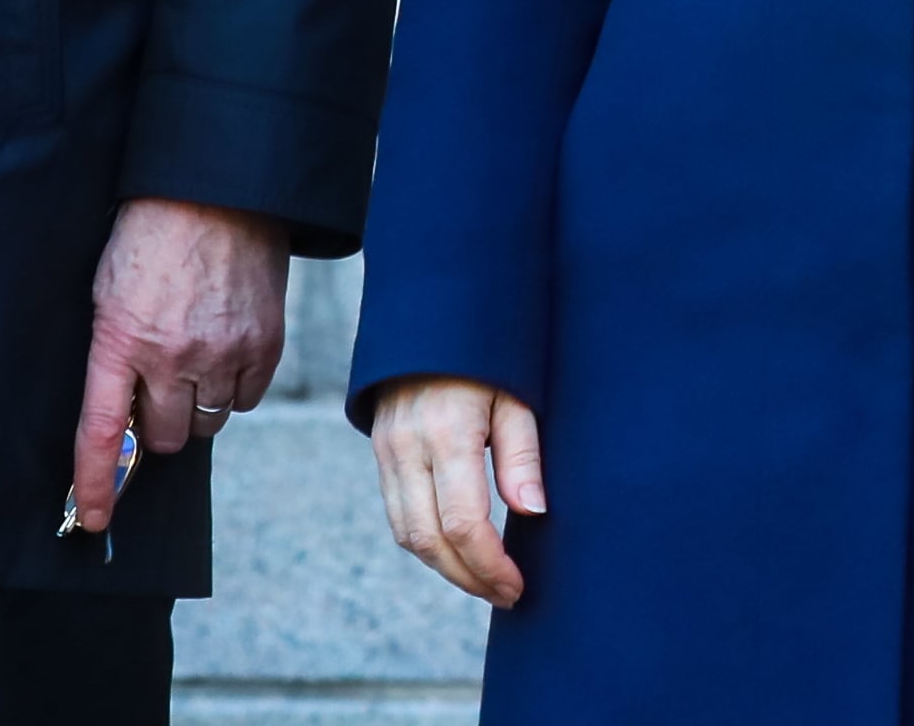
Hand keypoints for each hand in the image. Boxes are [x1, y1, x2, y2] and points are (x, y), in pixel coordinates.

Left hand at [66, 197, 288, 534]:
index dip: (96, 483)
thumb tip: (126, 413)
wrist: (218, 190)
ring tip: (196, 361)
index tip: (94, 518)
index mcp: (121, 341)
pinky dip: (234, 387)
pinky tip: (226, 350)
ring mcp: (223, 352)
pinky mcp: (265, 343)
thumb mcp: (109, 293)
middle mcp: (172, 356)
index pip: (103, 433)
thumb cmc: (151, 237)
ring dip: (196, 406)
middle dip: (157, 422)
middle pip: (163, 438)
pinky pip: (246, 400)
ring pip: (207, 423)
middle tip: (159, 387)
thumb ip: (114, 354)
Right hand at [368, 375, 545, 606]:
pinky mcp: (381, 454)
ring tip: (485, 581)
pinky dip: (426, 544)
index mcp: (447, 433)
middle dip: (467, 578)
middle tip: (505, 595)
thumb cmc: (488, 355)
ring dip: (445, 569)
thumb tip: (532, 514)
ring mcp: (387, 452)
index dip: (489, 564)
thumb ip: (522, 455)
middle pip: (428, 541)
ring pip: (406, 535)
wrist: (432, 319)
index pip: (462, 523)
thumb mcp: (518, 395)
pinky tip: (457, 552)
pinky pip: (398, 515)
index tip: (517, 585)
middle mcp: (408, 448)